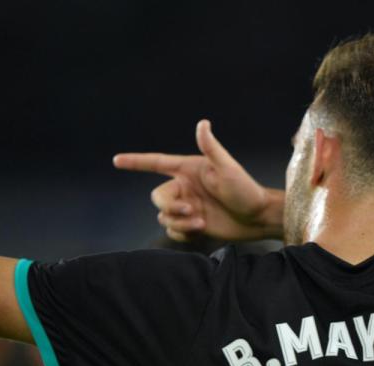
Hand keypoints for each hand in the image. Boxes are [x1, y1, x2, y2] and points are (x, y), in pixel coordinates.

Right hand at [114, 120, 282, 241]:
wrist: (256, 218)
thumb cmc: (245, 190)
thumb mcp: (228, 168)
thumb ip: (211, 147)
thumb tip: (202, 123)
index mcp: (189, 170)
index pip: (156, 164)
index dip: (136, 162)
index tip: (116, 161)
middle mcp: (185, 187)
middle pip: (158, 197)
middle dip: (171, 207)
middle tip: (192, 212)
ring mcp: (188, 207)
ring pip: (164, 216)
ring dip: (179, 223)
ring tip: (201, 223)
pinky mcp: (192, 225)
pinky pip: (173, 231)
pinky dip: (182, 234)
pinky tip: (199, 231)